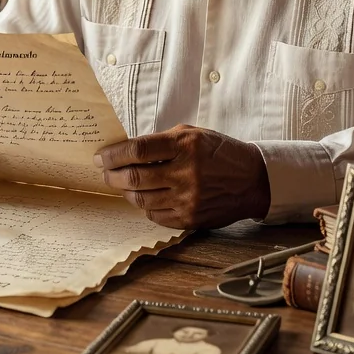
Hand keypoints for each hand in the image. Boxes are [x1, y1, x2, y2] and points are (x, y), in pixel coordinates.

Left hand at [94, 125, 269, 228]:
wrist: (252, 180)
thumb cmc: (219, 152)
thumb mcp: (193, 135)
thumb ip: (161, 141)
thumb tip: (126, 150)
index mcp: (185, 146)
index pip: (138, 150)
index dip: (114, 154)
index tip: (101, 157)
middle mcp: (186, 173)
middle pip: (135, 177)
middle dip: (112, 175)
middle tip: (104, 172)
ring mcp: (188, 199)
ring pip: (141, 199)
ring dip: (125, 191)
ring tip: (121, 184)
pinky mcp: (190, 219)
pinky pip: (154, 215)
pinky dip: (143, 206)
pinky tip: (142, 197)